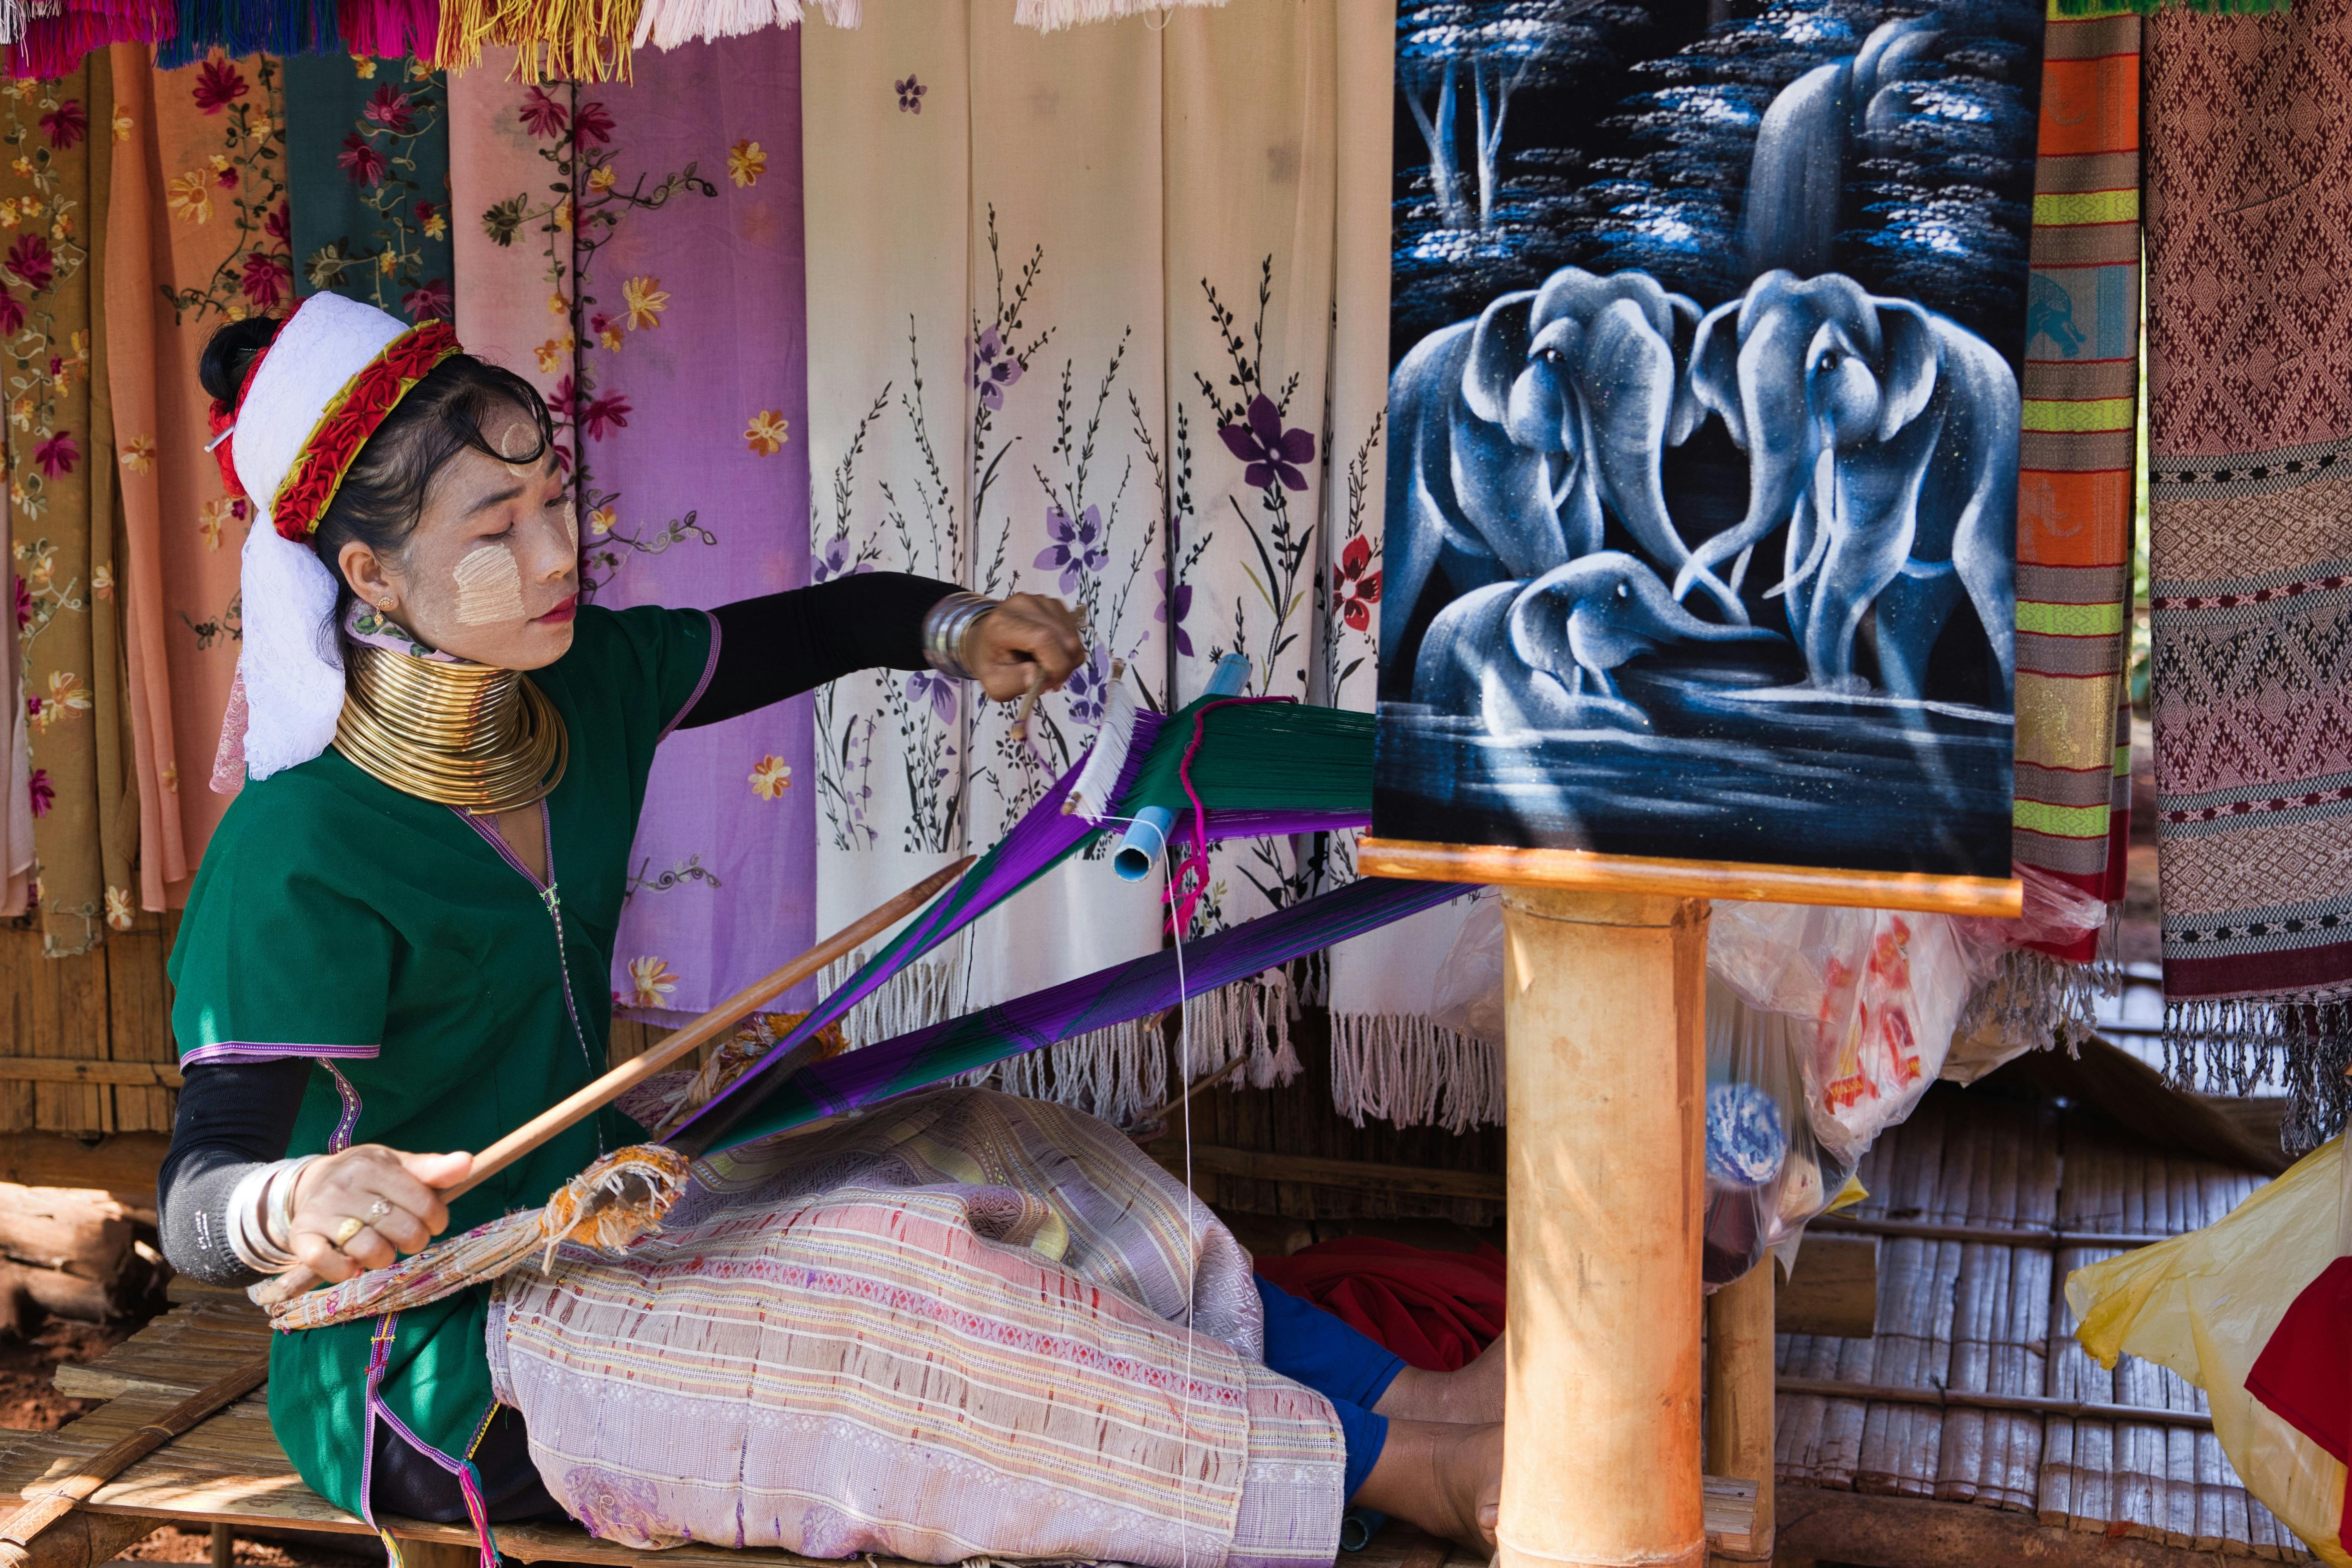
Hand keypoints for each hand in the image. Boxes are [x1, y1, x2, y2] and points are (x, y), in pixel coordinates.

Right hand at [285, 1145, 471, 1282]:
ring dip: (384, 1258)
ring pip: (369, 1250)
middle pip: (400, 1229)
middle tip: (407, 1237)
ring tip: (381, 1247)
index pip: (424, 1203)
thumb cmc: (366, 1176)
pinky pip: (326, 1263)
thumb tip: (466, 1162)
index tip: (433, 1223)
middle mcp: (344, 1187)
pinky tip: (353, 1263)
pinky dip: (345, 1271)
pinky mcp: (301, 1236)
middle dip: (414, 1241)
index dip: (437, 1220)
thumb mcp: (399, 1164)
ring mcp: (320, 1212)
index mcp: (373, 1166)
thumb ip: (432, 1169)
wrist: (311, 1182)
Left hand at [967, 594, 1084, 702]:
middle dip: (1064, 665)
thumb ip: (1014, 683)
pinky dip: (1067, 647)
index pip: (1043, 639)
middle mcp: (1022, 605)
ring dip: (1067, 658)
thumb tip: (1037, 676)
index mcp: (1002, 623)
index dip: (1056, 665)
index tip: (1051, 683)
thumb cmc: (991, 662)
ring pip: (1072, 635)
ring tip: (1048, 665)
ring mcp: (1039, 600)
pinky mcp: (1051, 602)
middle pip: (1063, 637)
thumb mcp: (995, 683)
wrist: (987, 640)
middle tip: (1051, 680)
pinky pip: (1073, 629)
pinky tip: (1051, 652)